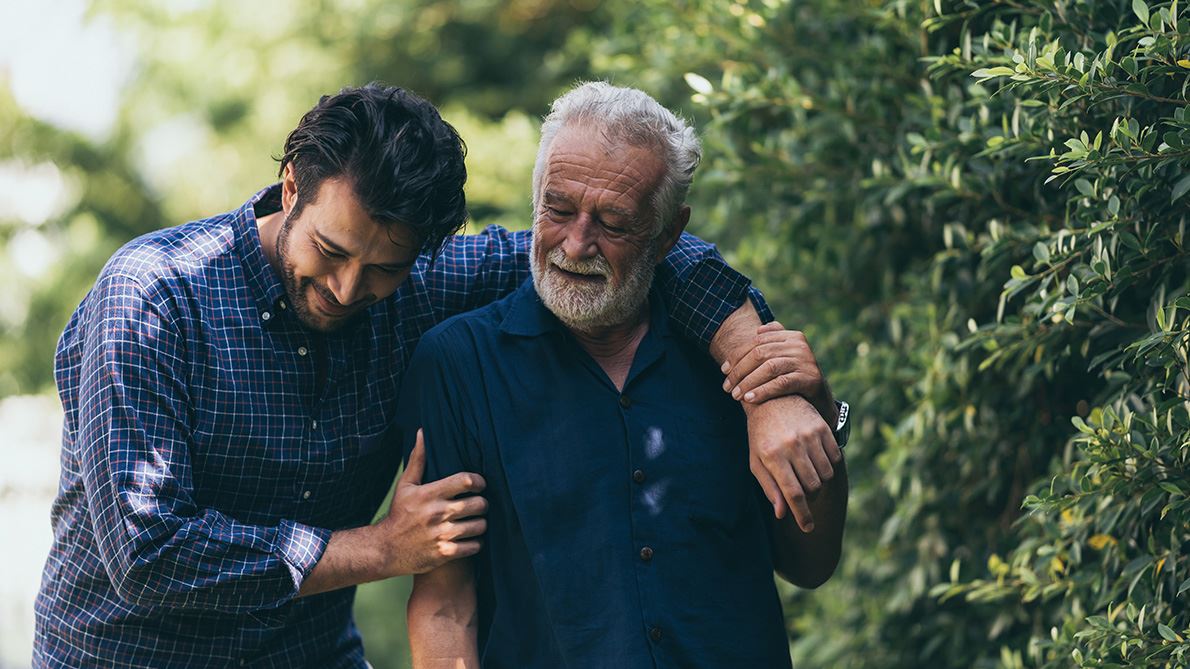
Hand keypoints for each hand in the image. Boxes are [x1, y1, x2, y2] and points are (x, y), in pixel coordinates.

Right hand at [374, 429, 487, 575]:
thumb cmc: (399, 514)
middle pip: (479, 504)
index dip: (478, 481)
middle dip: (483, 503)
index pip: (466, 481)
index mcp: (429, 494)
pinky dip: (476, 543)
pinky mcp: (444, 553)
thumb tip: (422, 432)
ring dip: (481, 524)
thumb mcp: (405, 486)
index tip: (478, 485)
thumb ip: (418, 459)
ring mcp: (441, 535)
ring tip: (475, 522)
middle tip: (479, 505)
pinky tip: (469, 539)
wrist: (385, 549)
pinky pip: (474, 546)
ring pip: (480, 526)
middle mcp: (437, 513)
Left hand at [722, 322, 835, 424]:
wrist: (821, 400)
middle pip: (760, 353)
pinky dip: (763, 391)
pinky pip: (781, 383)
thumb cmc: (795, 378)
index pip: (757, 342)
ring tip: (736, 395)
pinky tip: (750, 399)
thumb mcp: (784, 358)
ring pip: (769, 368)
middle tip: (727, 387)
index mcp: (791, 336)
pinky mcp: (811, 378)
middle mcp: (800, 345)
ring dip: (748, 382)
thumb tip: (756, 330)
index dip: (738, 356)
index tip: (724, 370)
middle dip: (740, 371)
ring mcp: (806, 361)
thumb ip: (772, 343)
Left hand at [745, 395, 841, 530]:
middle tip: (803, 493)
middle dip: (810, 497)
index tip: (807, 527)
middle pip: (812, 486)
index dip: (802, 514)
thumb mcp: (757, 462)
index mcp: (772, 456)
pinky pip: (835, 458)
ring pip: (826, 475)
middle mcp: (792, 445)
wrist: (771, 400)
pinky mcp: (822, 428)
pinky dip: (829, 466)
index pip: (793, 494)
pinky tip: (817, 462)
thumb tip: (782, 513)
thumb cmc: (760, 436)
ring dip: (820, 482)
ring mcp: (809, 435)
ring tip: (808, 475)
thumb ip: (770, 488)